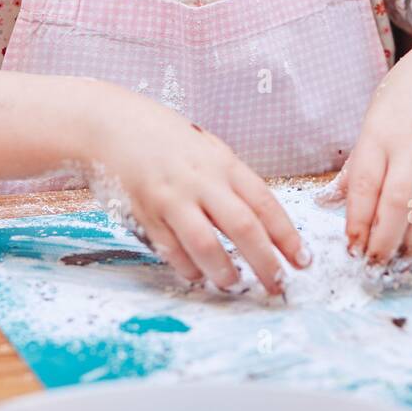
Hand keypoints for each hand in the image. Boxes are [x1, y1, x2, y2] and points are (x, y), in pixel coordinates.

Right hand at [82, 83, 311, 296]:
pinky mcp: (145, 214)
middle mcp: (201, 181)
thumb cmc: (162, 136)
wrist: (109, 125)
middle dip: (266, 261)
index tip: (302, 259)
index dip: (287, 235)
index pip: (264, 203)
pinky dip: (188, 268)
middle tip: (279, 285)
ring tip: (235, 285)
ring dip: (225, 272)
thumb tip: (259, 217)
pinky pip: (171, 251)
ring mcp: (171, 199)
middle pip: (244, 228)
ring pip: (206, 245)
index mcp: (222, 162)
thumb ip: (229, 179)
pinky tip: (198, 275)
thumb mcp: (204, 147)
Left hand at [316, 35, 411, 271]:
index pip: (366, 183)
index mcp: (382, 131)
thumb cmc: (409, 94)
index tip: (351, 246)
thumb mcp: (375, 118)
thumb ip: (357, 165)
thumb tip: (328, 202)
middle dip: (383, 239)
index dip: (358, 220)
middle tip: (372, 263)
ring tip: (401, 260)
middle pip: (397, 200)